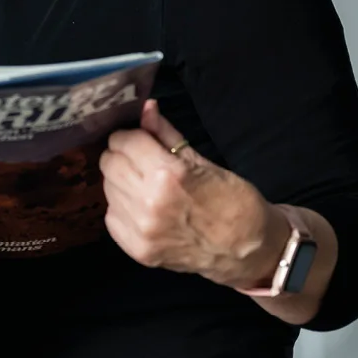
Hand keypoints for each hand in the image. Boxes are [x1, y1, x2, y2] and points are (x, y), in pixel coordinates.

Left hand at [100, 99, 287, 288]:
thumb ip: (166, 133)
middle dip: (122, 157)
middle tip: (141, 163)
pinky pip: (112, 217)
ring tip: (145, 187)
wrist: (250, 250)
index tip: (140, 142)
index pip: (123, 141)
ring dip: (121, 182)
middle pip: (109, 164)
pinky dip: (123, 209)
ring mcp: (142, 230)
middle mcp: (149, 203)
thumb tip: (146, 107)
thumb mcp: (201, 161)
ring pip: (107, 189)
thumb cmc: (231, 200)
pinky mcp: (138, 251)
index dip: (131, 137)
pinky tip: (144, 209)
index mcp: (167, 174)